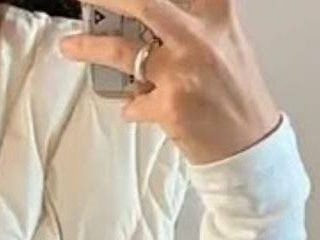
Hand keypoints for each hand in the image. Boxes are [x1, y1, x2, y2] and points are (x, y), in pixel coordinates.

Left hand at [59, 0, 281, 164]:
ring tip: (70, 46)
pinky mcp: (169, 105)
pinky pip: (134, 102)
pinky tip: (139, 109)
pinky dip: (132, 106)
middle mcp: (199, 38)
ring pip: (123, 52)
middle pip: (143, 3)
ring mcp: (182, 71)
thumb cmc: (236, 98)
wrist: (249, 145)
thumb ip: (194, 26)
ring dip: (90, 47)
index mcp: (216, 17)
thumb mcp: (226, 45)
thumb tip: (149, 20)